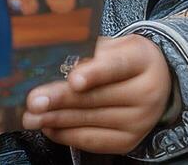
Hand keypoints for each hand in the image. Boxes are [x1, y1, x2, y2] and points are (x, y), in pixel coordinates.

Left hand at [20, 34, 171, 153]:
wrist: (155, 83)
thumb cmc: (124, 59)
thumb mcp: (113, 46)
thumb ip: (90, 54)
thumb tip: (59, 66)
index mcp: (142, 60)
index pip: (117, 66)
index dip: (94, 74)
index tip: (73, 80)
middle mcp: (147, 93)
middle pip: (98, 97)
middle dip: (62, 100)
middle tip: (34, 101)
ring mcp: (140, 121)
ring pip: (91, 120)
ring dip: (57, 120)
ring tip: (32, 117)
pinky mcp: (129, 141)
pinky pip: (94, 141)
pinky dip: (67, 135)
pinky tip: (49, 128)